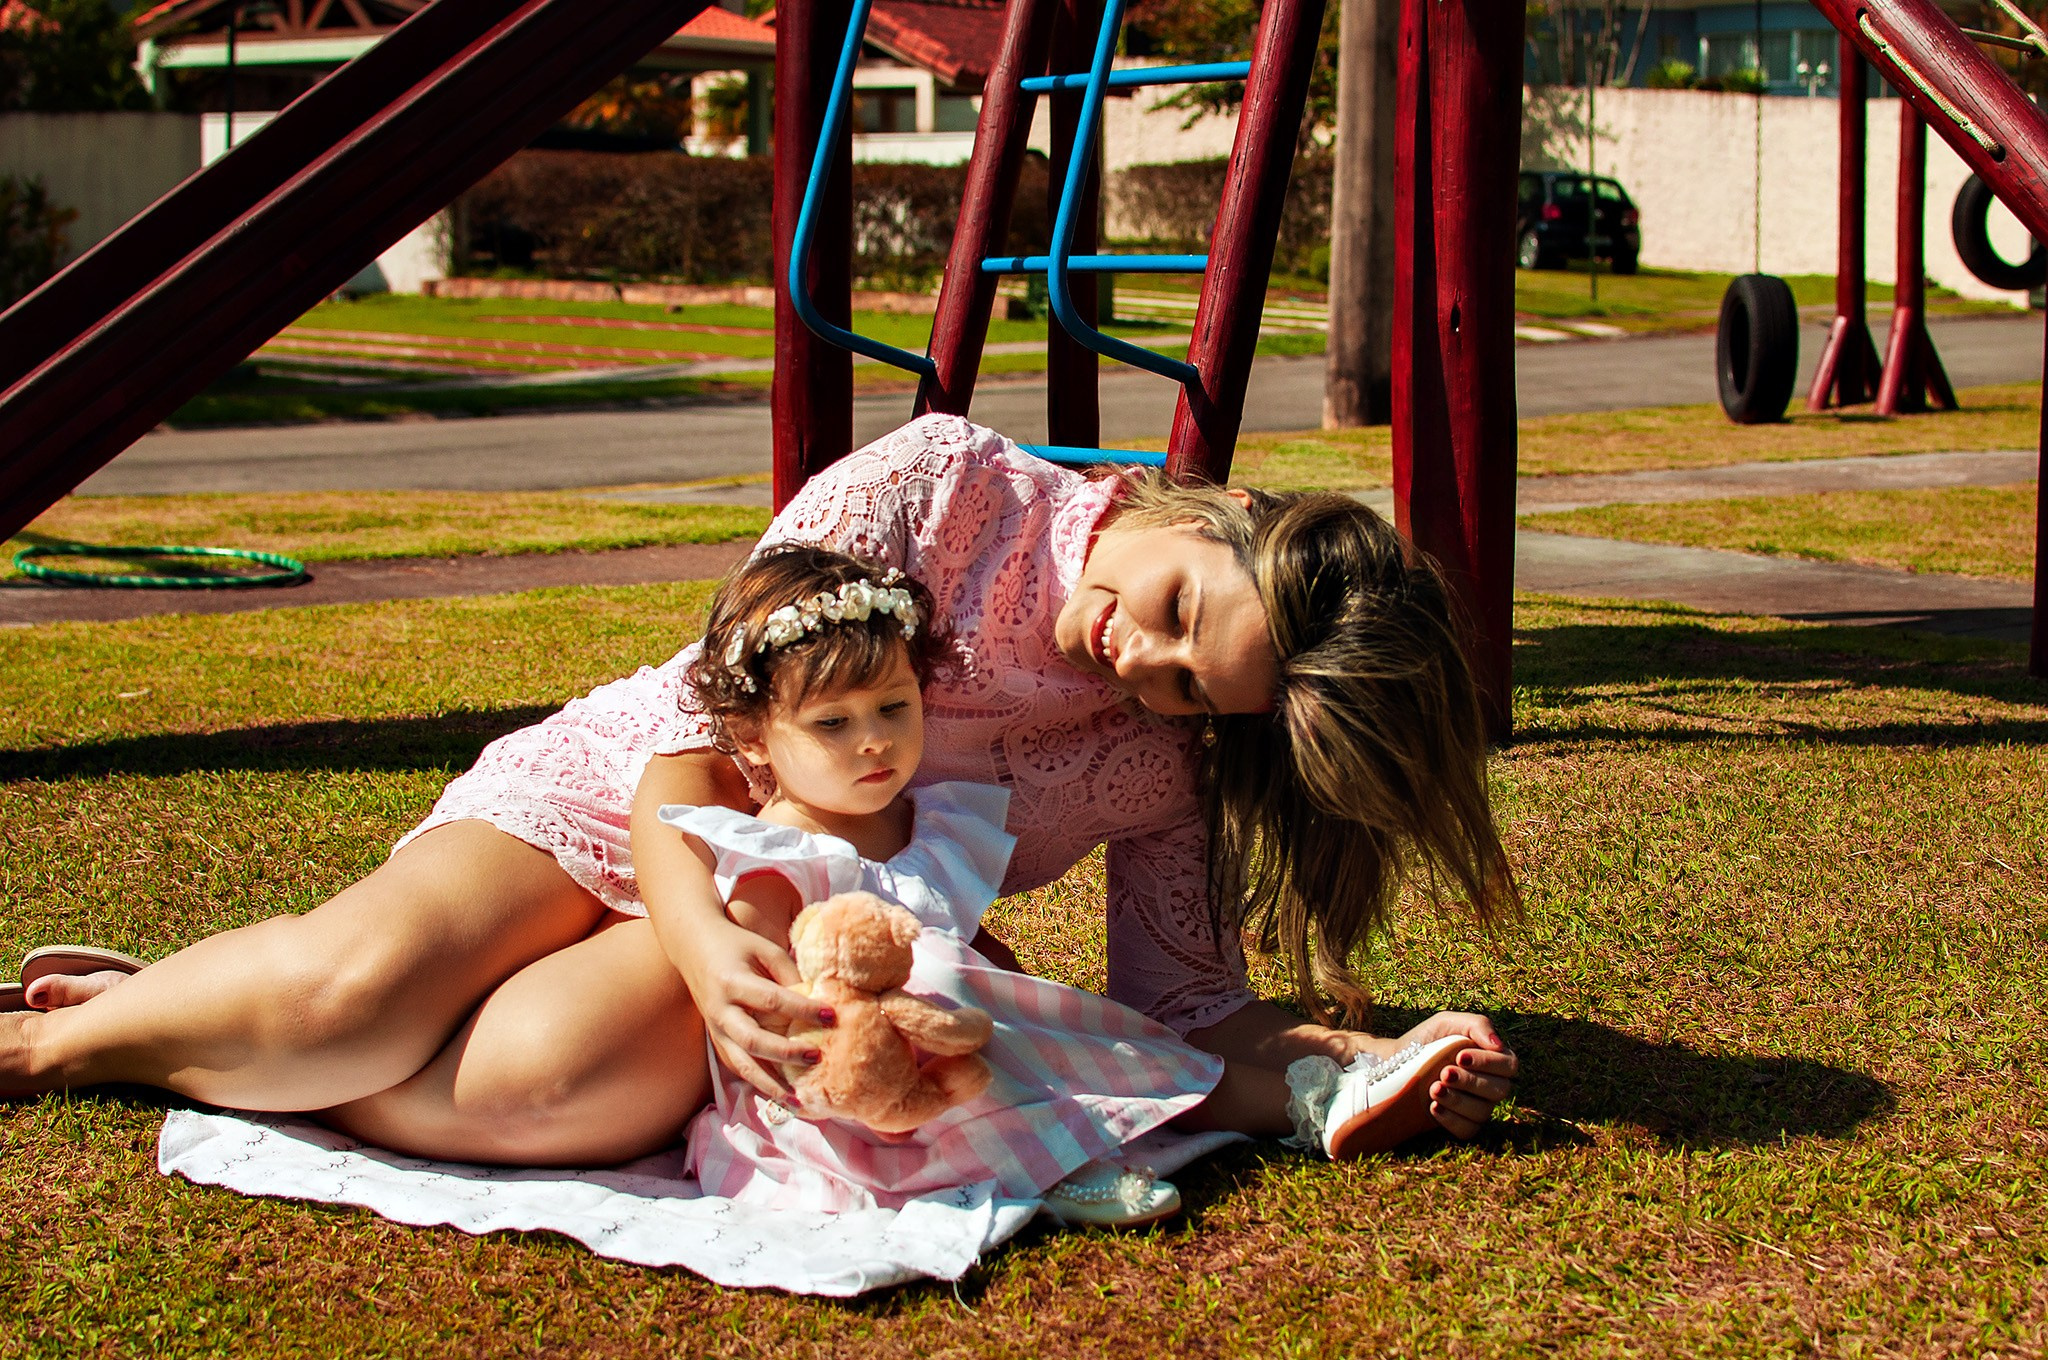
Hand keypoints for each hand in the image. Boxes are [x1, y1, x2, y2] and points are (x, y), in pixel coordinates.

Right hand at [673, 916, 833, 1102]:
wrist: (693, 946)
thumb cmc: (736, 944)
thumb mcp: (764, 950)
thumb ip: (789, 974)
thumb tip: (818, 1004)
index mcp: (732, 982)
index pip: (772, 1001)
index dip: (802, 1010)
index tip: (831, 1015)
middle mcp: (721, 1010)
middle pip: (753, 1040)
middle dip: (786, 1053)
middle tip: (817, 1057)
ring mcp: (716, 1028)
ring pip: (741, 1064)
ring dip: (770, 1084)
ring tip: (798, 1100)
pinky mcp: (716, 1039)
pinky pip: (736, 1066)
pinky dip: (757, 1083)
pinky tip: (779, 1096)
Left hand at [1399, 1011, 1517, 1139]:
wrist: (1396, 1062)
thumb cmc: (1427, 1040)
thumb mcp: (1448, 1023)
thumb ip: (1477, 1025)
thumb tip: (1498, 1045)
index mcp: (1492, 1058)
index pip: (1509, 1065)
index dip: (1488, 1062)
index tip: (1460, 1056)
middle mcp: (1490, 1084)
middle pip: (1499, 1090)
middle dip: (1470, 1081)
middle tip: (1444, 1073)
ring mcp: (1478, 1106)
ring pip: (1483, 1112)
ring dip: (1458, 1100)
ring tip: (1433, 1088)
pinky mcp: (1462, 1124)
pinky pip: (1468, 1130)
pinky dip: (1451, 1119)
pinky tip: (1433, 1107)